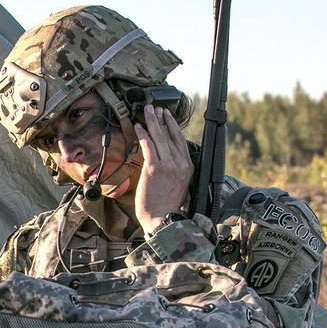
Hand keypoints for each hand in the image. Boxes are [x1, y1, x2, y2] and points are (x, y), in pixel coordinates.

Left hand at [132, 105, 193, 233]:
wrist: (163, 219)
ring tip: (146, 111)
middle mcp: (180, 163)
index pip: (180, 140)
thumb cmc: (167, 206)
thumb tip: (166, 157)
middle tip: (155, 108)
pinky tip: (138, 127)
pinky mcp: (154, 168)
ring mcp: (167, 165)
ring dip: (152, 121)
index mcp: (188, 167)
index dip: (172, 126)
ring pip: (159, 137)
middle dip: (161, 119)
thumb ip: (175, 169)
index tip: (167, 116)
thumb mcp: (179, 185)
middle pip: (170, 135)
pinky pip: (148, 145)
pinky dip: (143, 134)